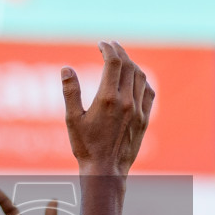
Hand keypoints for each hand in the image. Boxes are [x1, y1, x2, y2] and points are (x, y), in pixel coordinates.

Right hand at [61, 42, 154, 174]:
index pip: (113, 62)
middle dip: (119, 52)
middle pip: (128, 66)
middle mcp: (126, 102)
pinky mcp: (144, 120)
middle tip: (110, 47)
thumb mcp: (72, 119)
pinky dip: (142, 81)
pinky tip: (135, 79)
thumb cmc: (85, 147)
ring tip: (121, 60)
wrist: (105, 171)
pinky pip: (149, 93)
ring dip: (131, 64)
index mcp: (107, 99)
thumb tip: (66, 68)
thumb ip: (70, 92)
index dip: (108, 49)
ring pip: (140, 77)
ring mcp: (138, 111)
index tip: (101, 44)